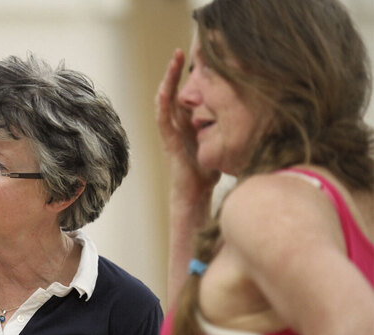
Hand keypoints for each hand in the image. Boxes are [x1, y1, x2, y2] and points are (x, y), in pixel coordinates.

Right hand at [155, 49, 219, 195]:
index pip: (188, 95)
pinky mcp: (169, 141)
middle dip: (177, 72)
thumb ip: (230, 130)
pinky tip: (166, 89)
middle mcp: (178, 125)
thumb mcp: (223, 144)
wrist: (195, 195)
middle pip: (175, 92)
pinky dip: (164, 103)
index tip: (200, 60)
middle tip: (182, 52)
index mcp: (189, 124)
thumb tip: (258, 118)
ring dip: (168, 80)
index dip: (191, 77)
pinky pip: (163, 118)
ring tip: (173, 62)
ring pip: (166, 100)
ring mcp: (171, 132)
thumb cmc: (208, 173)